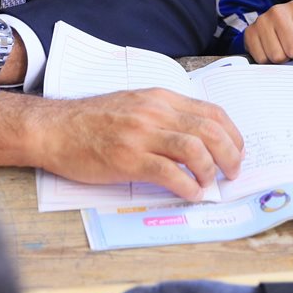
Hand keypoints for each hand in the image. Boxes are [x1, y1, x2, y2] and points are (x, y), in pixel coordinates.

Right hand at [0, 88, 245, 201]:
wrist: (54, 128)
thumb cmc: (91, 121)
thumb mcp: (134, 104)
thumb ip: (163, 116)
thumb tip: (195, 138)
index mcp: (159, 98)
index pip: (211, 112)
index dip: (232, 134)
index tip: (237, 151)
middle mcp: (154, 112)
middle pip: (209, 130)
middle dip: (230, 154)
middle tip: (232, 172)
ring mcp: (141, 135)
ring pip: (194, 149)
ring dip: (211, 171)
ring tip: (212, 185)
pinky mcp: (128, 159)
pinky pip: (169, 173)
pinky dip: (187, 186)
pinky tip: (191, 194)